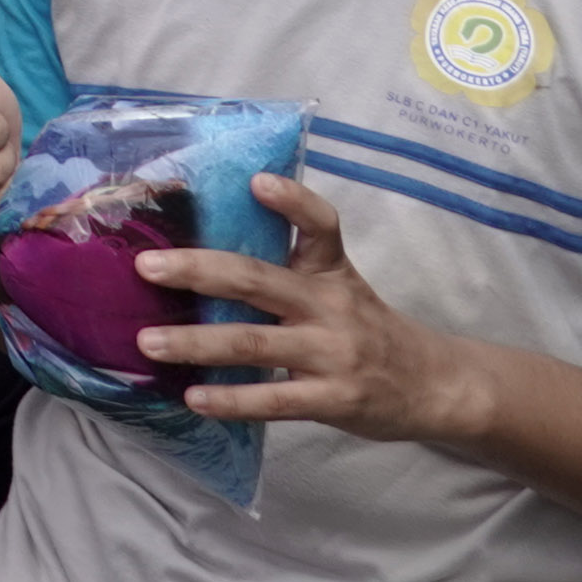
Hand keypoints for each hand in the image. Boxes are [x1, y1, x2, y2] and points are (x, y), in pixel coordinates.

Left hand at [132, 175, 478, 436]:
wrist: (436, 386)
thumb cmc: (368, 328)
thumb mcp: (339, 285)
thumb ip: (288, 267)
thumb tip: (203, 251)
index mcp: (330, 270)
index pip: (321, 225)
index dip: (293, 201)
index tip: (257, 182)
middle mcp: (331, 306)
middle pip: (258, 280)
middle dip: (198, 271)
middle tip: (146, 266)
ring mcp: (332, 354)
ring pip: (254, 344)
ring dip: (196, 343)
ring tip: (148, 342)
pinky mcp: (334, 400)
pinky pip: (274, 400)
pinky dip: (231, 399)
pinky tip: (194, 398)